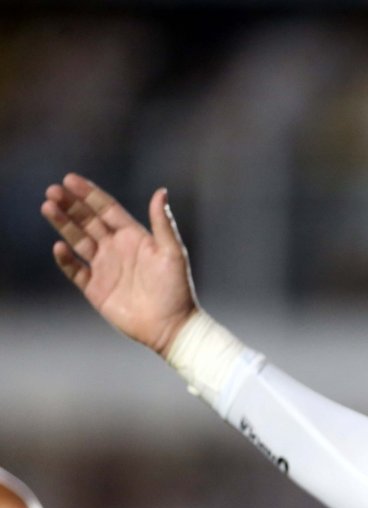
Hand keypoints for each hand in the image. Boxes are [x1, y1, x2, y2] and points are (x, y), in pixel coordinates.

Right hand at [41, 173, 197, 357]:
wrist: (171, 326)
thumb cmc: (177, 288)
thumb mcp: (172, 252)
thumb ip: (163, 223)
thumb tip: (161, 191)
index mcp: (134, 237)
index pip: (107, 209)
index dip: (89, 194)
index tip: (70, 179)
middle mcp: (116, 248)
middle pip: (88, 221)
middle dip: (70, 205)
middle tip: (52, 190)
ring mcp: (105, 268)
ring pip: (78, 240)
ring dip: (63, 224)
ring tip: (48, 206)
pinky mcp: (96, 289)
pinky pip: (75, 270)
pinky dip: (65, 259)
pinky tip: (59, 246)